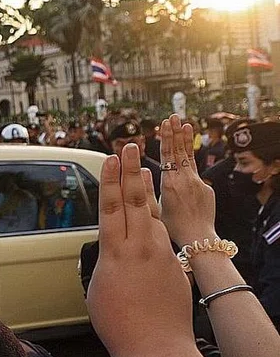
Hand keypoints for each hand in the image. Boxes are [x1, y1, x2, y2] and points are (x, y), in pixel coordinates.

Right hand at [86, 144, 193, 356]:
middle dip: (131, 171)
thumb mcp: (98, 288)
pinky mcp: (174, 265)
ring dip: (146, 190)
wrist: (155, 347)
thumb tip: (112, 253)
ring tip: (144, 169)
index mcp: (114, 252)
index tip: (110, 159)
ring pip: (151, 214)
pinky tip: (153, 212)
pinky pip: (162, 236)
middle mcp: (139, 247)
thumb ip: (106, 262)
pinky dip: (156, 219)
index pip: (110, 206)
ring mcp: (160, 254)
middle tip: (131, 147)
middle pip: (133, 201)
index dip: (109, 180)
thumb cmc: (119, 324)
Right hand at [157, 115, 216, 245]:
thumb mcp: (156, 207)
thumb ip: (154, 189)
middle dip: (176, 133)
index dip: (167, 138)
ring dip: (186, 140)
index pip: (168, 155)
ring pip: (190, 158)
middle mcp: (185, 180)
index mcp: (170, 184)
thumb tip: (149, 176)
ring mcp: (198, 183)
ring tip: (185, 124)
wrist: (198, 238)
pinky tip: (189, 151)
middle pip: (179, 151)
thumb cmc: (174, 228)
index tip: (165, 125)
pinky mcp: (206, 189)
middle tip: (173, 117)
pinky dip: (191, 159)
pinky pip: (195, 172)